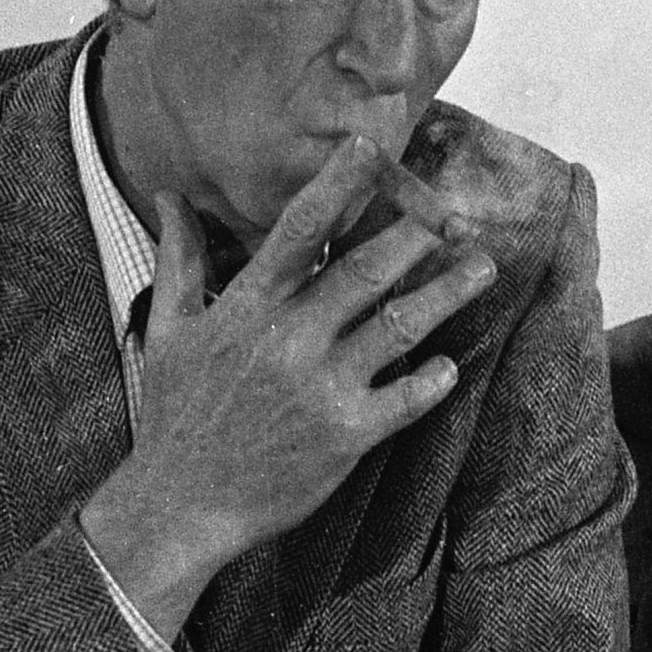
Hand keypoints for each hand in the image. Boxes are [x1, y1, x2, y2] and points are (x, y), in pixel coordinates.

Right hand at [78, 135, 496, 641]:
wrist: (180, 505)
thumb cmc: (175, 415)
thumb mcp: (169, 329)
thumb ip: (180, 258)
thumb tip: (171, 195)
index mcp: (247, 307)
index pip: (300, 227)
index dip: (340, 182)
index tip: (373, 146)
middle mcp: (289, 339)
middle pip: (367, 269)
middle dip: (417, 234)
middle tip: (456, 212)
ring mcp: (320, 387)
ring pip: (400, 326)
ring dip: (447, 293)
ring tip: (483, 268)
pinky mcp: (345, 435)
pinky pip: (405, 400)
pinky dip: (431, 380)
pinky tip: (449, 365)